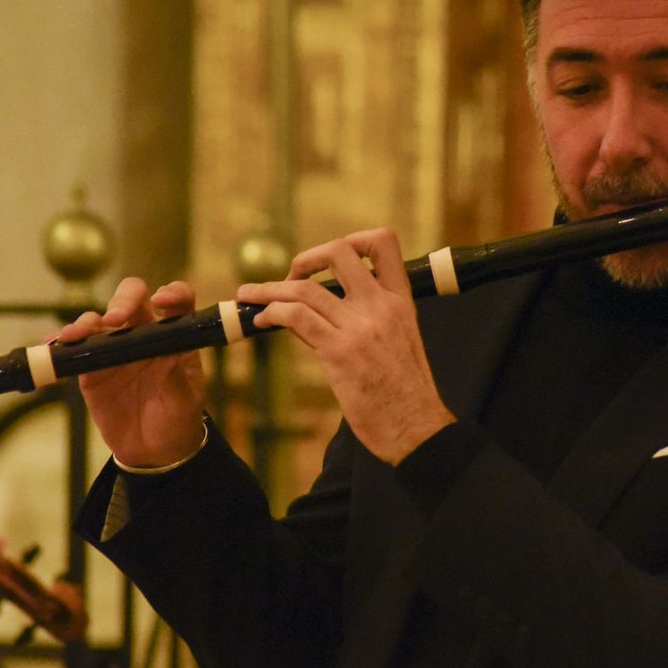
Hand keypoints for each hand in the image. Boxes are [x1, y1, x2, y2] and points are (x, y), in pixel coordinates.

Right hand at [59, 277, 207, 467]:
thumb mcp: (186, 401)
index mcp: (173, 337)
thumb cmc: (178, 419)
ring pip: (99, 321)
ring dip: (85, 322)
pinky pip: (75, 349)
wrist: (153, 451)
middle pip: (132, 298)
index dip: (172, 293)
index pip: (178, 302)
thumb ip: (178, 378)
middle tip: (114, 319)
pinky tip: (53, 344)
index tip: (162, 301)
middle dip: (122, 299)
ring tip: (74, 335)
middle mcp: (144, 334)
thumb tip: (172, 355)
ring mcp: (115, 348)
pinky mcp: (92, 368)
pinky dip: (62, 344)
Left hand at [239, 228, 454, 463]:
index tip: (331, 261)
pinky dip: (272, 313)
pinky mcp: (340, 352)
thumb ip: (369, 319)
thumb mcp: (399, 342)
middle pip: (339, 251)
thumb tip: (320, 310)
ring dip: (270, 289)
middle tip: (291, 278)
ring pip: (305, 289)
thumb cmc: (406, 393)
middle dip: (305, 259)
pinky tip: (262, 321)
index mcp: (402, 300)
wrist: (416, 428)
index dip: (353, 240)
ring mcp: (360, 328)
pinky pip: (297, 318)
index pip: (384, 243)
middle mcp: (381, 306)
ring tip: (250, 297)